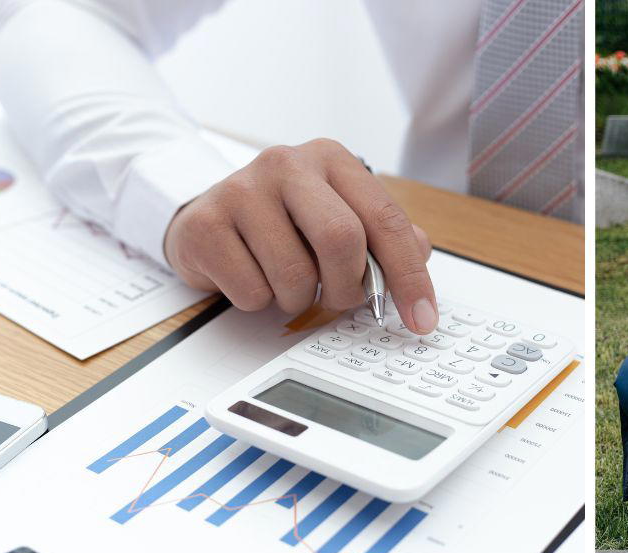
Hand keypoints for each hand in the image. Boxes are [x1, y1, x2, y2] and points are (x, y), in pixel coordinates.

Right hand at [165, 139, 436, 332]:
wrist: (207, 216)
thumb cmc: (284, 221)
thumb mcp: (338, 216)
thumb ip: (384, 235)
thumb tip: (421, 254)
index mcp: (331, 159)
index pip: (385, 220)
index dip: (409, 276)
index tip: (422, 318)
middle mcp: (287, 164)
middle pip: (340, 239)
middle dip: (348, 287)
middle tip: (341, 300)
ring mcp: (241, 189)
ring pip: (294, 275)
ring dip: (300, 298)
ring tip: (287, 281)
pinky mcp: (205, 223)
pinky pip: (252, 291)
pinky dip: (260, 301)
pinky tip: (252, 276)